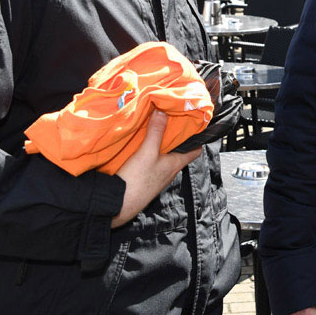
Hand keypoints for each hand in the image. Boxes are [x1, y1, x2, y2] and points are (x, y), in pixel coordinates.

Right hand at [112, 110, 199, 227]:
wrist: (118, 204)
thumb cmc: (138, 180)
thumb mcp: (147, 152)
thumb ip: (156, 132)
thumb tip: (163, 110)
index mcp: (176, 164)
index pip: (195, 151)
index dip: (196, 138)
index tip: (194, 126)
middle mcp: (170, 171)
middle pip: (178, 152)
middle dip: (176, 138)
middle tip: (170, 122)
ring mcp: (158, 177)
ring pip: (164, 158)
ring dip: (162, 146)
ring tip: (156, 130)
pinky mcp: (146, 181)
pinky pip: (152, 164)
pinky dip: (150, 154)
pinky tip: (141, 147)